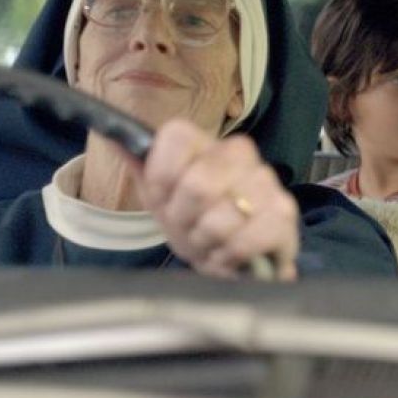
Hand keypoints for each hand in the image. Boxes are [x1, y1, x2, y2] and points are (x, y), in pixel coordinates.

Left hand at [134, 119, 299, 280]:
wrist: (236, 261)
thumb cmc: (196, 225)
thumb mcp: (162, 198)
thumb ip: (142, 167)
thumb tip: (113, 136)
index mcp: (206, 143)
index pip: (175, 137)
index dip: (162, 178)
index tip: (166, 199)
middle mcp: (240, 153)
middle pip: (196, 184)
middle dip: (185, 220)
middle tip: (192, 228)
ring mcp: (266, 183)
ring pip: (219, 219)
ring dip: (208, 243)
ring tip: (214, 243)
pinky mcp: (284, 215)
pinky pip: (246, 240)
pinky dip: (230, 256)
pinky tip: (232, 256)